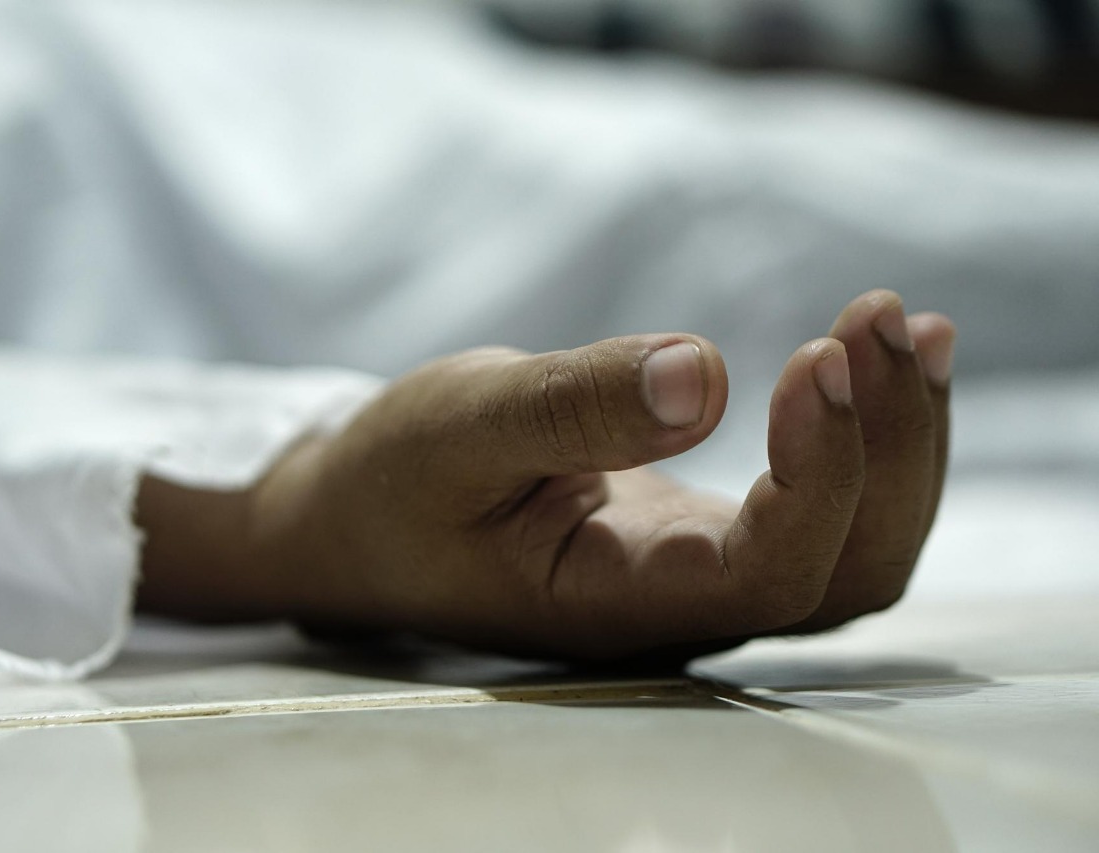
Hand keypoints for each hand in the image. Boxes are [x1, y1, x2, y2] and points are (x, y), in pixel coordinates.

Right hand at [136, 290, 954, 660]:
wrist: (365, 527)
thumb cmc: (395, 484)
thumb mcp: (459, 428)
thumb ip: (572, 409)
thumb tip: (706, 374)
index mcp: (616, 602)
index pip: (766, 574)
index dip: (822, 475)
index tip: (819, 356)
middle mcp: (680, 608)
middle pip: (848, 570)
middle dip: (893, 447)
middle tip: (883, 319)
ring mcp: (701, 579)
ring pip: (855, 549)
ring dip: (901, 441)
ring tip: (902, 326)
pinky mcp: (705, 539)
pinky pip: (821, 512)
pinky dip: (868, 437)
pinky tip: (873, 358)